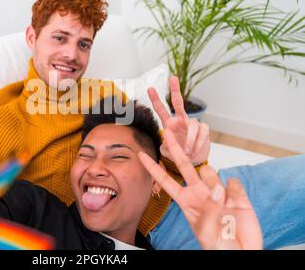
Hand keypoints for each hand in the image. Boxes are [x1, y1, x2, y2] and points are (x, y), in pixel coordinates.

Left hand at [138, 130, 262, 249]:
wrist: (243, 252)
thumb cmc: (219, 247)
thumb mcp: (206, 232)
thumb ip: (208, 210)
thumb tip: (217, 191)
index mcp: (186, 201)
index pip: (165, 180)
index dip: (153, 168)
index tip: (140, 155)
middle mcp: (199, 193)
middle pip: (184, 164)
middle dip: (175, 147)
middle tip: (167, 131)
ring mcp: (217, 191)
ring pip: (209, 172)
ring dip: (213, 184)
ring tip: (222, 204)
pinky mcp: (235, 193)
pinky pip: (232, 182)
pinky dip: (233, 190)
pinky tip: (235, 201)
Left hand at [148, 77, 209, 164]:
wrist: (193, 161)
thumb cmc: (178, 153)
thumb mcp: (167, 151)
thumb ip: (164, 146)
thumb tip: (163, 140)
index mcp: (169, 123)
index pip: (161, 110)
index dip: (155, 99)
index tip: (149, 88)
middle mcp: (180, 120)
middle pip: (178, 102)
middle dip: (175, 90)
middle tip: (172, 78)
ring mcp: (192, 124)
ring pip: (193, 125)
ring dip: (189, 140)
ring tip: (187, 152)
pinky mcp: (204, 130)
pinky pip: (202, 134)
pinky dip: (197, 143)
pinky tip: (194, 151)